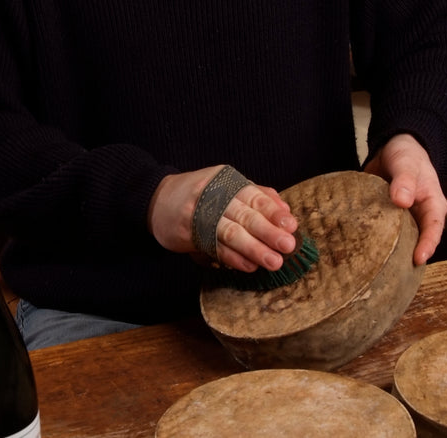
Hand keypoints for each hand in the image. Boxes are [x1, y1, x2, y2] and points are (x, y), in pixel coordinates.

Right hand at [148, 166, 298, 272]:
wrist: (155, 199)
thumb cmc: (199, 194)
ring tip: (273, 261)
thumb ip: (256, 195)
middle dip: (269, 232)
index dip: (274, 212)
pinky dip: (233, 258)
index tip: (291, 226)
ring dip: (254, 249)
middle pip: (245, 215)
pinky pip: (214, 247)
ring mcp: (199, 214)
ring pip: (231, 232)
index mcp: (227, 181)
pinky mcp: (188, 233)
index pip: (255, 196)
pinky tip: (248, 266)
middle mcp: (213, 195)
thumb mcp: (226, 186)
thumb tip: (285, 210)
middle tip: (287, 246)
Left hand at [364, 133, 446, 264]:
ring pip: (399, 241)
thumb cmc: (407, 155)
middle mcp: (419, 216)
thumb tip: (402, 201)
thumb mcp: (407, 163)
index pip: (434, 229)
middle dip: (407, 258)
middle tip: (394, 273)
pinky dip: (374, 241)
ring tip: (376, 269)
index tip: (418, 259)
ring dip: (389, 252)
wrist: (393, 147)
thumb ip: (405, 180)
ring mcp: (403, 219)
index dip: (427, 245)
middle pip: (417, 241)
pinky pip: (381, 233)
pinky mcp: (386, 219)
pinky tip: (360, 251)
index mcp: (432, 205)